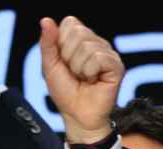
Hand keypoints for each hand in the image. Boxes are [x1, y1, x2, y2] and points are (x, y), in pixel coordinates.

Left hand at [38, 16, 123, 144]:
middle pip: (77, 33)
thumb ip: (47, 44)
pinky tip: (94, 81)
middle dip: (69, 57)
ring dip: (78, 69)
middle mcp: (96, 43)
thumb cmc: (65, 92)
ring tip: (84, 79)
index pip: (69, 23)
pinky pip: (97, 58)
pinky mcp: (116, 65)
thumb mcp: (50, 67)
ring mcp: (108, 53)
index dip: (61, 44)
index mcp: (80, 40)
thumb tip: (45, 20)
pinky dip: (89, 73)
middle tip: (74, 73)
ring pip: (87, 47)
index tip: (63, 63)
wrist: (77, 115)